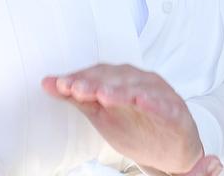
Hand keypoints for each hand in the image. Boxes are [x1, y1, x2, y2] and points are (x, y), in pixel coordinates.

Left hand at [42, 64, 218, 175]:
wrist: (172, 150)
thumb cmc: (139, 126)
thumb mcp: (103, 113)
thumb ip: (78, 96)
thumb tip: (49, 83)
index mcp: (122, 81)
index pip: (99, 74)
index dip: (80, 78)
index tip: (61, 84)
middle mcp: (140, 83)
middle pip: (117, 78)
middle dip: (96, 82)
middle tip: (77, 88)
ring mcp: (158, 95)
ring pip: (138, 88)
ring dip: (120, 90)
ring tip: (104, 94)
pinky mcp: (175, 111)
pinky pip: (164, 105)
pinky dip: (153, 102)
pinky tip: (142, 101)